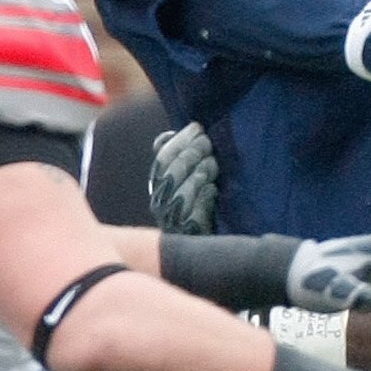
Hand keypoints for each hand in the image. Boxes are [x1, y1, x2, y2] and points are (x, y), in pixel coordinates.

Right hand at [149, 120, 219, 234]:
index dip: (180, 140)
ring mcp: (173, 217)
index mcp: (157, 185)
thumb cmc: (192, 205)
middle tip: (208, 142)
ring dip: (199, 173)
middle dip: (192, 152)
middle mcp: (160, 201)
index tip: (197, 127)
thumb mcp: (181, 179)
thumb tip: (168, 134)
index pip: (163, 158)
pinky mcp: (189, 231)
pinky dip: (205, 197)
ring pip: (183, 189)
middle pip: (173, 171)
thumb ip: (174, 158)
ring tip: (212, 163)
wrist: (199, 243)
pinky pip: (196, 211)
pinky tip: (212, 188)